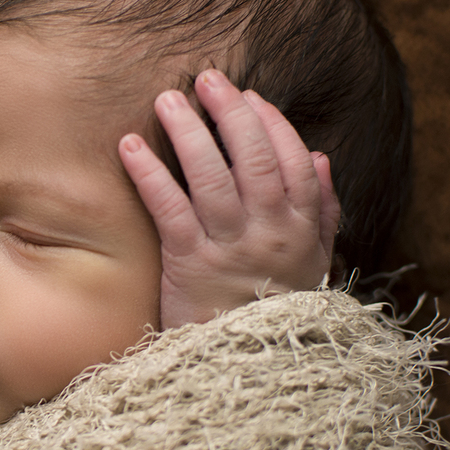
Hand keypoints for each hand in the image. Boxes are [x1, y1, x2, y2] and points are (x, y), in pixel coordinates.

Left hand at [119, 68, 340, 328]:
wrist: (246, 370)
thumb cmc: (274, 312)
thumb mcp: (311, 265)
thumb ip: (320, 211)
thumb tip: (318, 156)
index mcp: (301, 229)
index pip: (293, 161)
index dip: (271, 125)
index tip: (248, 98)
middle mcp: (269, 233)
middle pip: (254, 160)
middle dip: (231, 114)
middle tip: (207, 78)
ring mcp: (229, 248)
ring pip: (211, 178)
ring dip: (189, 133)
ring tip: (167, 100)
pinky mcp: (188, 265)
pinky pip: (169, 210)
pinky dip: (150, 175)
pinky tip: (129, 148)